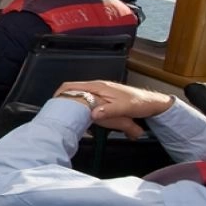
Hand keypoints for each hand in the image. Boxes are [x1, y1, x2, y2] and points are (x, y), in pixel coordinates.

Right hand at [56, 80, 174, 138]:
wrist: (152, 103)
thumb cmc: (140, 103)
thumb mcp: (124, 108)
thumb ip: (108, 111)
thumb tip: (92, 114)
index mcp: (98, 87)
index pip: (72, 85)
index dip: (60, 93)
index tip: (53, 103)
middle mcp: (97, 88)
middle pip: (73, 91)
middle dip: (65, 102)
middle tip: (59, 113)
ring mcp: (100, 93)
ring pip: (81, 98)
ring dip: (75, 107)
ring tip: (70, 118)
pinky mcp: (103, 99)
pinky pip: (88, 103)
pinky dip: (84, 110)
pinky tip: (86, 120)